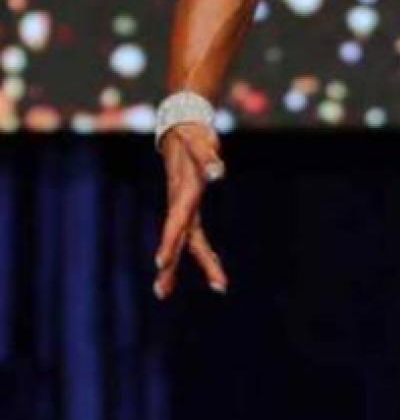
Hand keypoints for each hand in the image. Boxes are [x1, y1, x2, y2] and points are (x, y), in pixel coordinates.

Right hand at [153, 122, 228, 298]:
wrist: (182, 126)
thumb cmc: (193, 135)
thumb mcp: (200, 143)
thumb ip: (208, 158)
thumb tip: (218, 172)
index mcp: (183, 194)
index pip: (177, 224)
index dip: (169, 243)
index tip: (160, 263)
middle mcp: (181, 204)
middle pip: (180, 239)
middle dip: (172, 266)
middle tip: (161, 293)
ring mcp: (183, 206)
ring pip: (184, 240)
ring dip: (176, 266)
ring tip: (162, 292)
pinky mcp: (187, 206)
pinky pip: (192, 233)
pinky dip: (201, 251)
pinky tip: (203, 266)